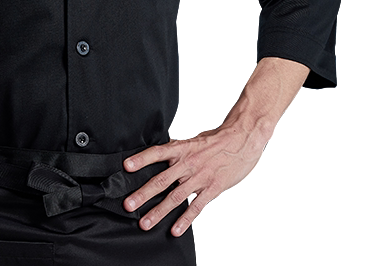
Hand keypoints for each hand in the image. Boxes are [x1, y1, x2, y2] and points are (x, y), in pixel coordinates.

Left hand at [122, 56, 309, 236]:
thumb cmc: (218, 140)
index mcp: (183, 148)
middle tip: (128, 204)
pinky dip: (185, 220)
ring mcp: (200, 177)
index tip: (126, 167)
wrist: (242, 139)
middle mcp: (188, 163)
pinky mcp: (212, 188)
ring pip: (175, 197)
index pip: (157, 152)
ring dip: (159, 211)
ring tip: (145, 222)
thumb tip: (162, 158)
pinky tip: (175, 230)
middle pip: (161, 180)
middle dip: (143, 194)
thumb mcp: (195, 140)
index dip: (141, 159)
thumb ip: (179, 151)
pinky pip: (196, 206)